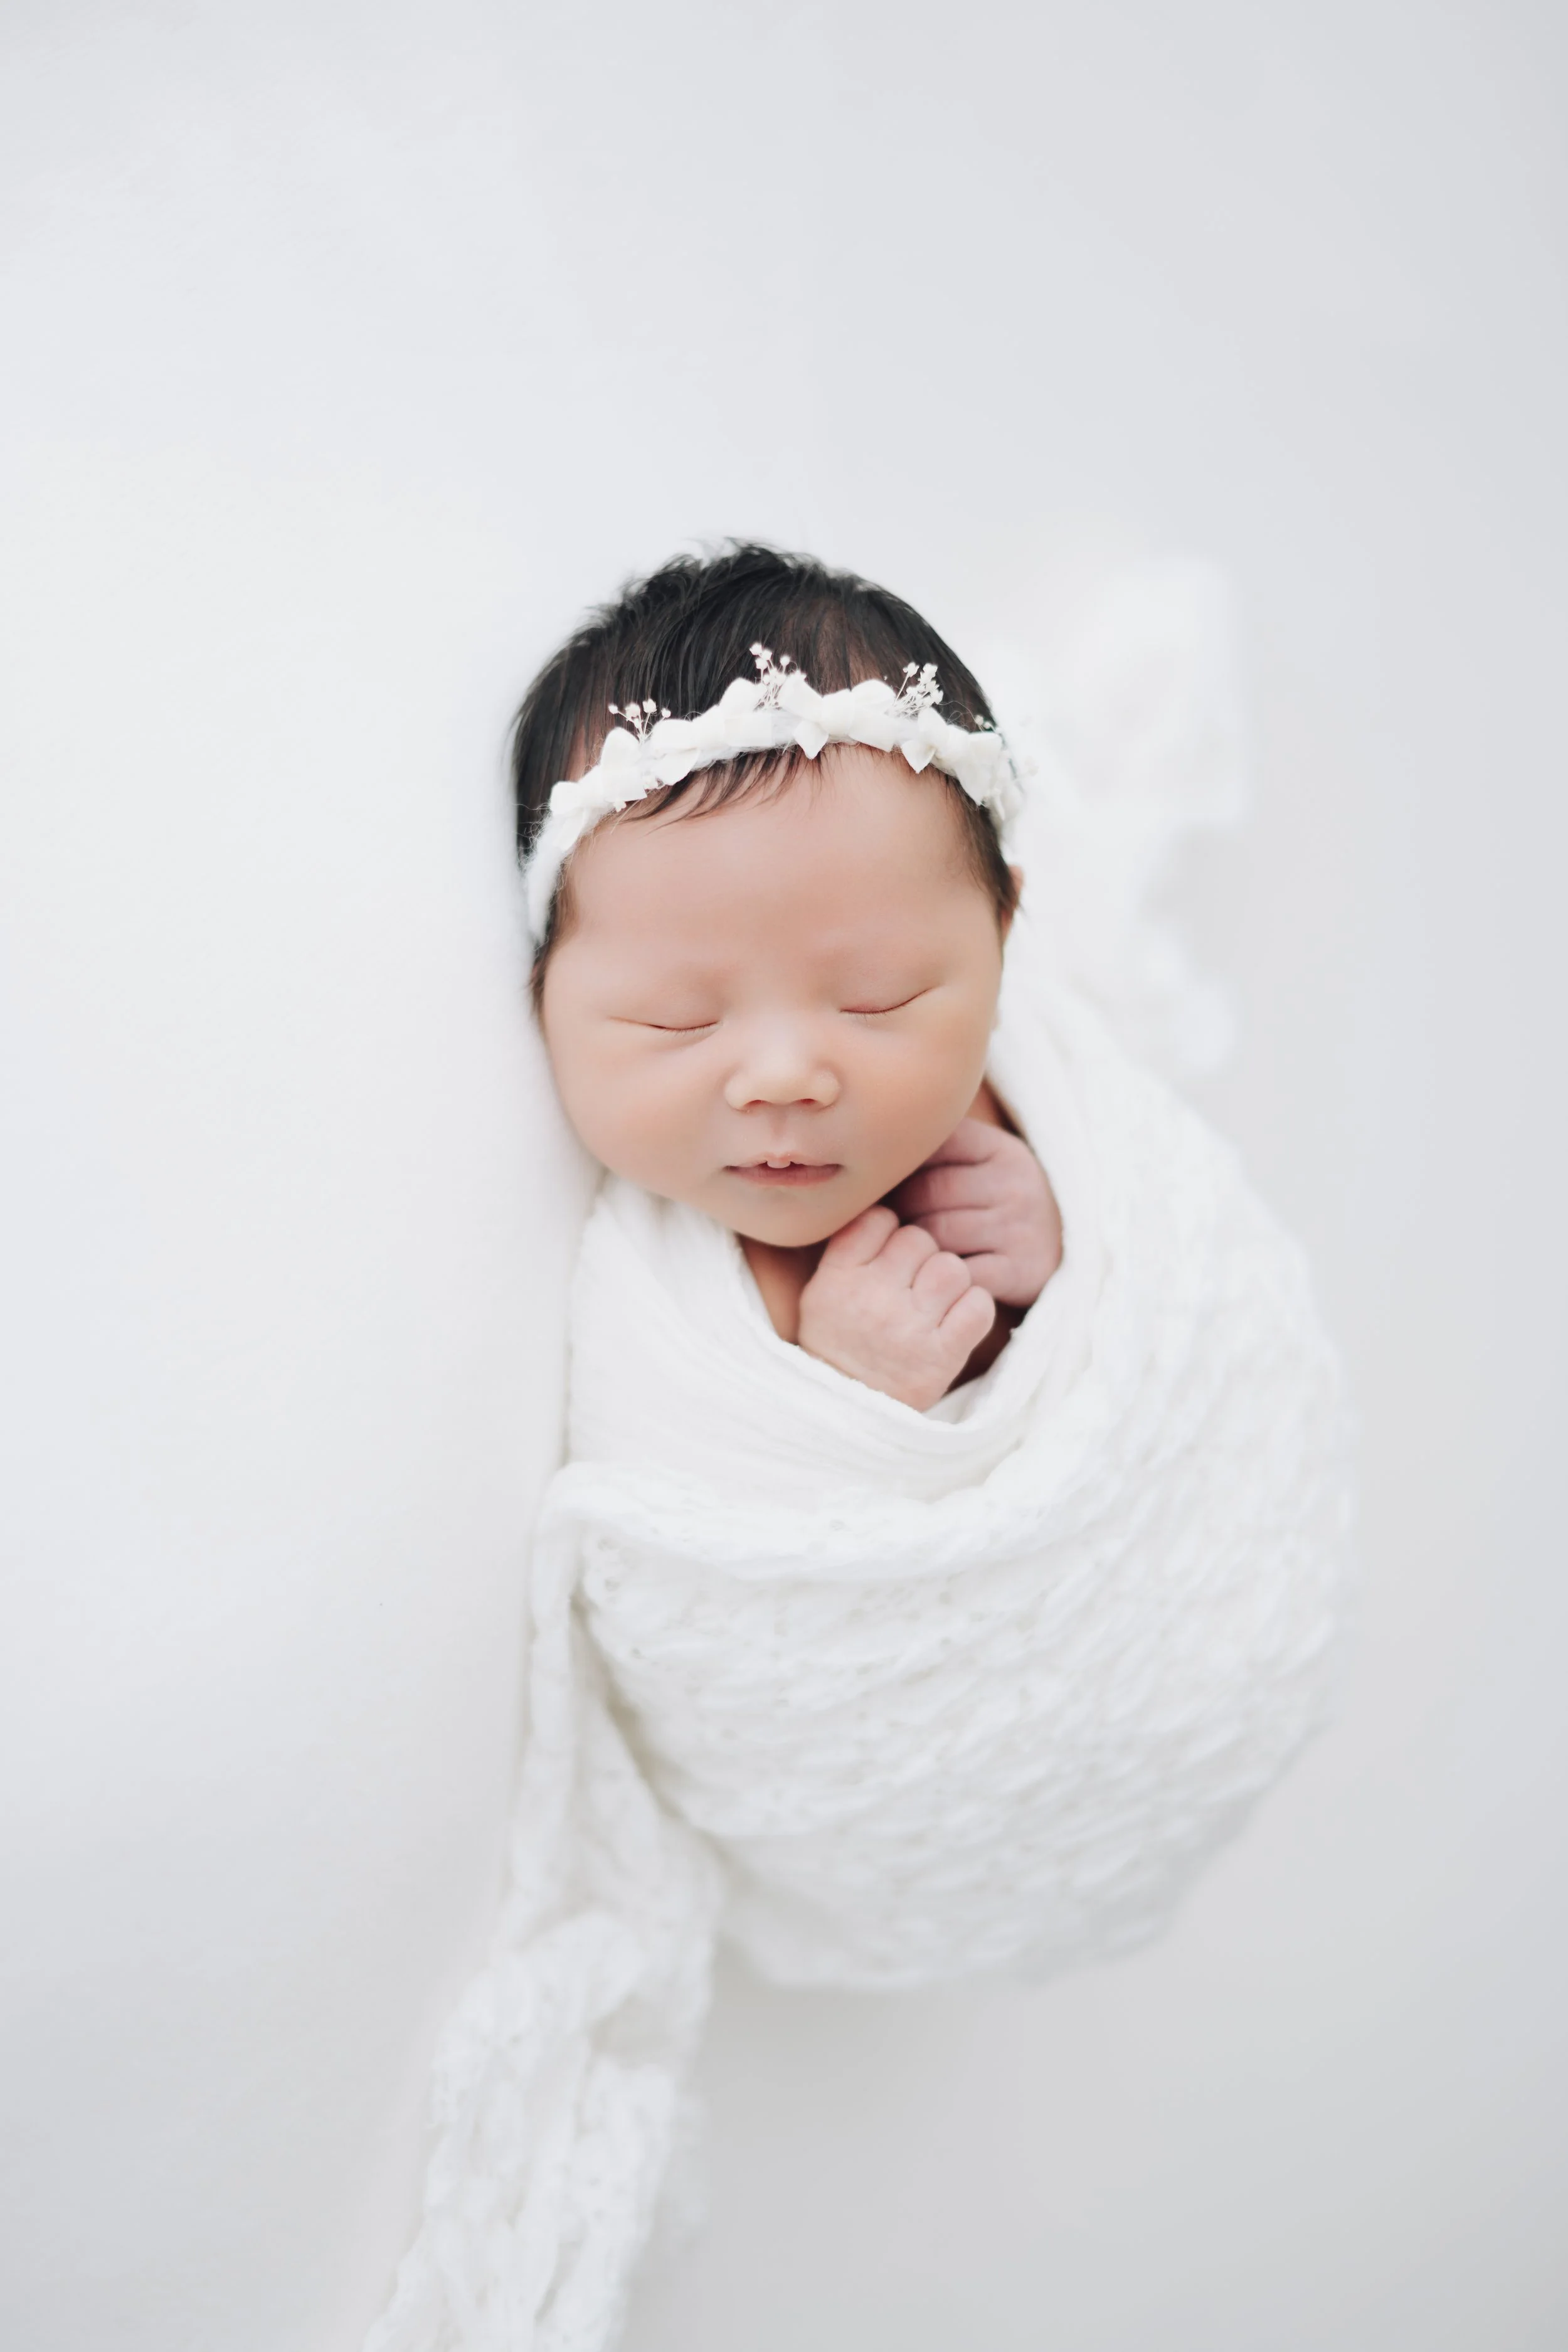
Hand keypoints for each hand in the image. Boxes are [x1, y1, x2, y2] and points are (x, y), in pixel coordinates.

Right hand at [796, 1205, 996, 1411]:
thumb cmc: (839, 1343)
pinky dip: (974, 1308)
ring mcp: (909, 1327)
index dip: (891, 1231)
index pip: (880, 1219)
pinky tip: (957, 1320)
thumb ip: (850, 1249)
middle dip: (921, 1258)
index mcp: (839, 1278)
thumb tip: (888, 1204)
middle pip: (921, 1239)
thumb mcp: (822, 1292)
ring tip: (935, 1303)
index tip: (887, 1256)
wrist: (845, 1413)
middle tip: (912, 1286)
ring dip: (950, 1281)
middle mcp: (873, 1298)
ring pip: (952, 1267)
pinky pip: (979, 1304)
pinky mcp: (942, 1354)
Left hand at [887, 1117, 1061, 1308]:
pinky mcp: (1020, 1270)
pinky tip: (926, 1275)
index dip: (899, 1169)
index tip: (885, 1183)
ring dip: (911, 1246)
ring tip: (901, 1249)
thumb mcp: (983, 1161)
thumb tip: (869, 1140)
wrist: (1061, 1249)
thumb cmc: (998, 1201)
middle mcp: (1015, 1184)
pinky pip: (957, 1273)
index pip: (930, 1148)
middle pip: (926, 1194)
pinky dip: (934, 1276)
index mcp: (1001, 1150)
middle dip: (898, 1210)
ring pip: (936, 1235)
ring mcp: (1019, 1227)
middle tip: (884, 1223)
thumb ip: (938, 1146)